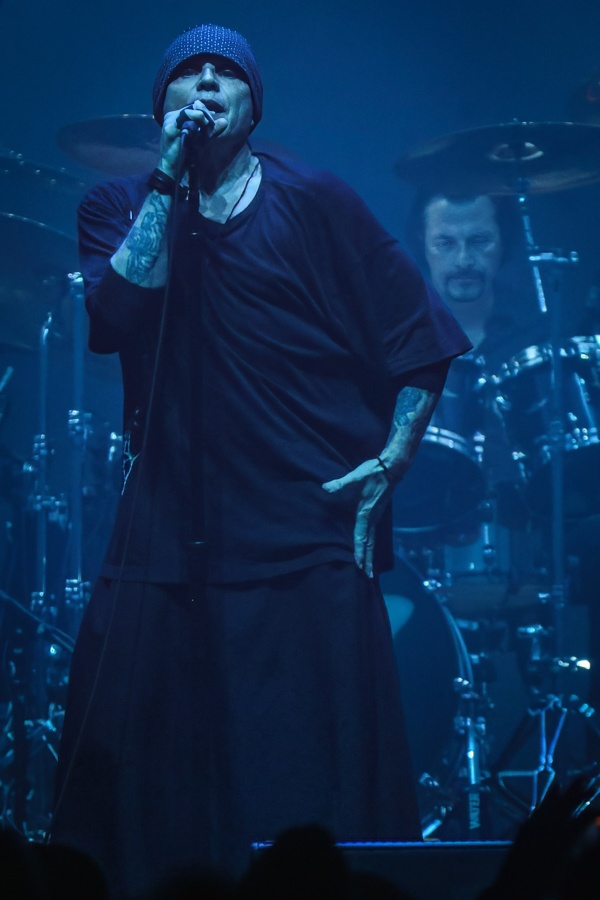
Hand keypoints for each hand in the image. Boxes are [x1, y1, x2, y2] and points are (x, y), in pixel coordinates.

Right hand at [158, 102, 226, 176]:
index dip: (205, 111)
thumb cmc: (185, 156)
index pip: (193, 108)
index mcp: (177, 118)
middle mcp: (172, 117)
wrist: (172, 169)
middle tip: (212, 124)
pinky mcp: (170, 128)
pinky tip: (202, 127)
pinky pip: (184, 118)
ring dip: (201, 117)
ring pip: (189, 111)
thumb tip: (225, 121)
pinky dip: (195, 120)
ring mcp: (170, 121)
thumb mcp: (200, 141)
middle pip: (192, 107)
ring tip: (208, 128)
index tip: (214, 119)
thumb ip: (210, 131)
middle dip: (205, 114)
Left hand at [322, 458, 394, 577]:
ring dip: (370, 555)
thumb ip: (340, 484)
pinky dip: (371, 545)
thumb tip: (325, 488)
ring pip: (373, 540)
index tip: (359, 566)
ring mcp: (376, 517)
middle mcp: (373, 519)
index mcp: (365, 513)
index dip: (359, 551)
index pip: (361, 536)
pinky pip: (373, 534)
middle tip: (369, 577)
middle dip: (368, 560)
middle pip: (370, 544)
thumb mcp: (355, 476)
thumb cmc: (372, 472)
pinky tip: (369, 549)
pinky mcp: (377, 514)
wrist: (391, 467)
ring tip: (370, 570)